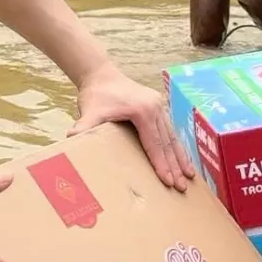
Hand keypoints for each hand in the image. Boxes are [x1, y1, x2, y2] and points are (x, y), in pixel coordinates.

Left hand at [70, 67, 194, 191]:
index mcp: (143, 111)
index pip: (154, 144)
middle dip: (175, 166)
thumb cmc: (96, 94)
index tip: (169, 182)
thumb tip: (71, 138)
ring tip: (190, 175)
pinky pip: (170, 129)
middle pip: (167, 142)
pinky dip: (176, 145)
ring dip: (181, 157)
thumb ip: (84, 126)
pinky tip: (182, 157)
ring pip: (172, 136)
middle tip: (182, 187)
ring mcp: (159, 105)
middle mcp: (156, 107)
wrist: (100, 74)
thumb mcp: (90, 111)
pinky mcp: (158, 105)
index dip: (161, 164)